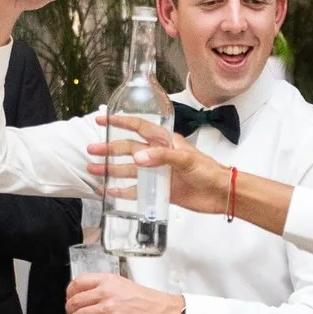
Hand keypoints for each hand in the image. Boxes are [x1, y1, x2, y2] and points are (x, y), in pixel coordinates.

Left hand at [67, 273, 184, 313]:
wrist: (163, 311)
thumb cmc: (147, 300)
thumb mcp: (124, 284)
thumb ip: (107, 287)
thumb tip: (93, 294)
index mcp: (108, 280)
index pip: (79, 282)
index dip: (70, 291)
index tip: (70, 297)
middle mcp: (106, 292)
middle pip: (75, 300)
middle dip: (69, 309)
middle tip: (71, 313)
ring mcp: (108, 308)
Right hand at [91, 114, 228, 213]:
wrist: (220, 194)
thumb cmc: (208, 171)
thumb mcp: (186, 159)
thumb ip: (162, 157)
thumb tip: (138, 158)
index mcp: (165, 141)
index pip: (139, 127)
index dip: (121, 122)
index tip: (103, 120)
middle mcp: (158, 155)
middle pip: (129, 149)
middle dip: (109, 149)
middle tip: (92, 150)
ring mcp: (157, 173)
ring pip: (129, 169)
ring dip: (111, 169)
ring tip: (94, 170)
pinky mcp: (159, 190)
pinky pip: (137, 190)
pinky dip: (122, 191)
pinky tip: (109, 190)